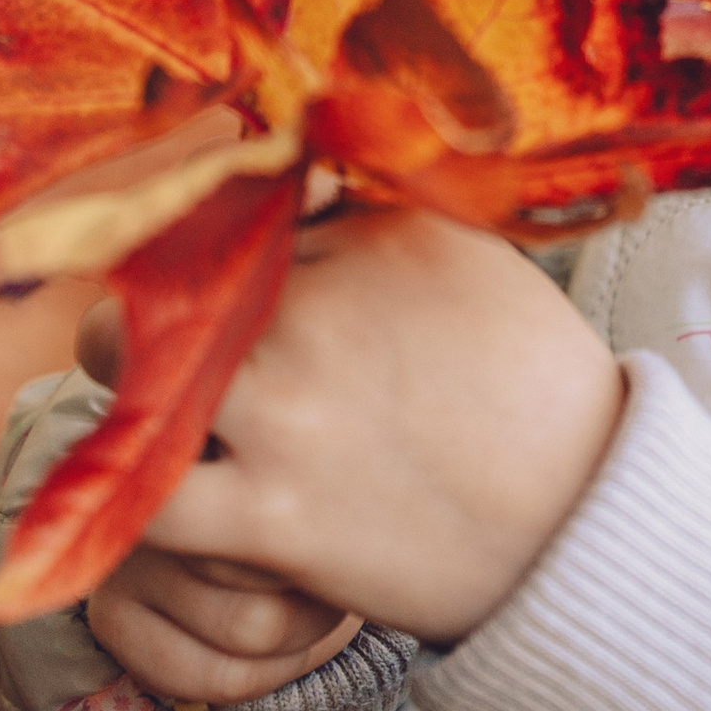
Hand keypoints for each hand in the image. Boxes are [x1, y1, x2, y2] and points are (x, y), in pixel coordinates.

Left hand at [79, 207, 625, 706]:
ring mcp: (289, 414)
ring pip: (127, 371)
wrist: (584, 526)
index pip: (245, 215)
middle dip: (157, 302)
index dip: (222, 248)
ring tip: (146, 404)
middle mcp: (320, 310)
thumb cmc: (539, 389)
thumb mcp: (479, 258)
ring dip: (126, 382)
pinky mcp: (273, 518)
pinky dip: (125, 491)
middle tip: (161, 335)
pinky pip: (144, 497)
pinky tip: (141, 486)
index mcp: (375, 235)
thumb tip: (292, 184)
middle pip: (171, 277)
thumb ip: (382, 213)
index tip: (223, 277)